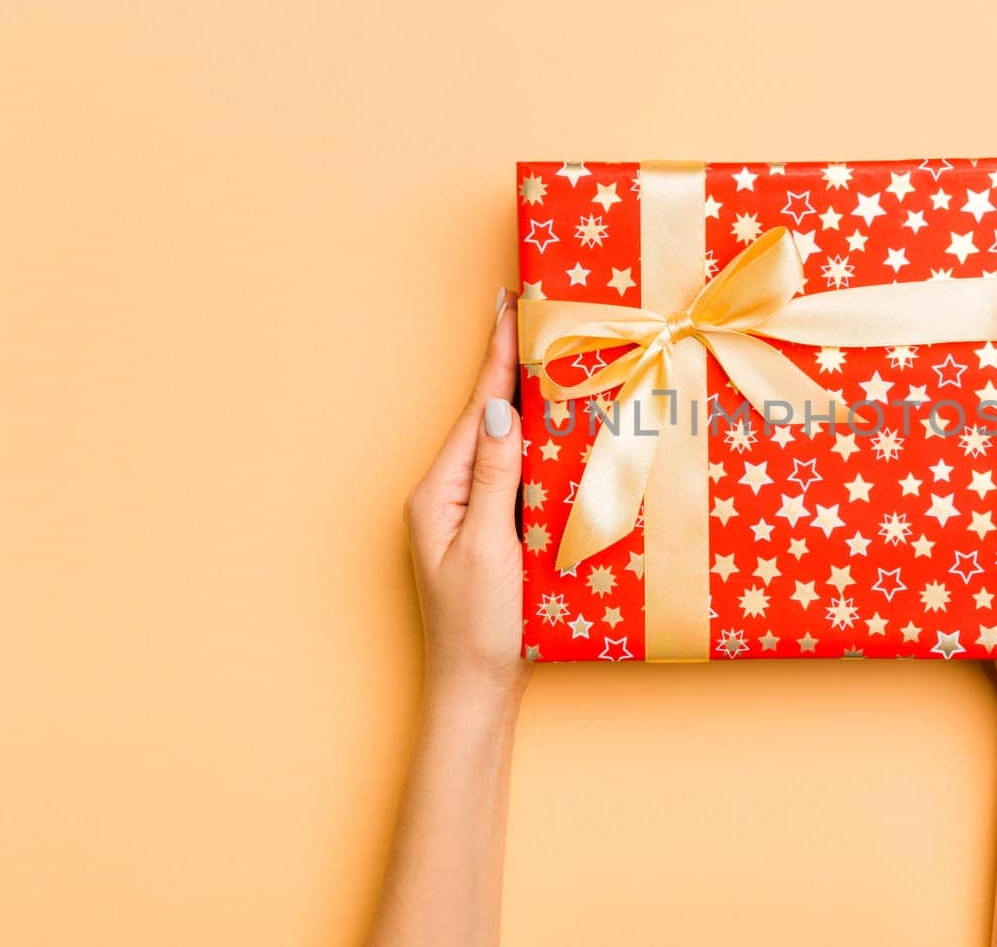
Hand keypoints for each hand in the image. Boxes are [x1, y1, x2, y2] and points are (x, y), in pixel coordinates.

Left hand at [403, 291, 529, 700]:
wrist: (475, 691)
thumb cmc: (477, 628)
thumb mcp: (486, 549)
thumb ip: (494, 479)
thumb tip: (499, 410)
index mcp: (438, 492)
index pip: (477, 409)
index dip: (497, 355)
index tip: (510, 304)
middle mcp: (449, 495)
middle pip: (487, 417)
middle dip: (512, 364)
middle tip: (538, 313)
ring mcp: (470, 514)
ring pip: (504, 443)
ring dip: (528, 400)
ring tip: (551, 354)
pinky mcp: (494, 533)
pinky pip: (516, 474)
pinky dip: (538, 444)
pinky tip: (558, 429)